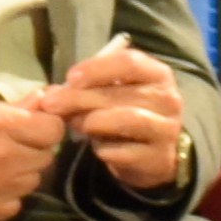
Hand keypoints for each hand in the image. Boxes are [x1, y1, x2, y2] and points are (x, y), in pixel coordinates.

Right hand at [0, 95, 70, 220]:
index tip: (32, 128)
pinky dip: (6, 196)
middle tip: (9, 146)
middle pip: (45, 157)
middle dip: (32, 150)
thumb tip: (42, 98)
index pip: (53, 130)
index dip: (45, 127)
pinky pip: (15, 204)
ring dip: (20, 174)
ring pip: (32, 182)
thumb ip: (7, 107)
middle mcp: (4, 158)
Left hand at [33, 36, 190, 197]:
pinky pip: (123, 151)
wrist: (153, 155)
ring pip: (126, 120)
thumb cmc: (127, 113)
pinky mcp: (158, 158)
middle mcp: (167, 99)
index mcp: (157, 74)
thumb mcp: (113, 93)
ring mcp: (166, 129)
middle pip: (120, 92)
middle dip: (80, 97)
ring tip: (76, 125)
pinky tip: (95, 147)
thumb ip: (89, 88)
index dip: (97, 68)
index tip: (70, 78)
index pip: (129, 62)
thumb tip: (53, 93)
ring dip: (93, 122)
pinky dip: (103, 149)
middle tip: (52, 104)